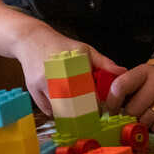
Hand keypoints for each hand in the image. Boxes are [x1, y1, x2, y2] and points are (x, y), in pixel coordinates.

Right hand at [9, 25, 124, 114]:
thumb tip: (123, 72)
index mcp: (72, 66)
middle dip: (84, 112)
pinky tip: (62, 103)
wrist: (31, 40)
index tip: (100, 107)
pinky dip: (56, 111)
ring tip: (76, 108)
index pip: (89, 95)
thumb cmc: (61, 45)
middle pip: (74, 106)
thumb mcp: (85, 49)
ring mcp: (42, 84)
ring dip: (70, 113)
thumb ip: (104, 63)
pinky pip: (48, 110)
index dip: (96, 105)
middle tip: (89, 111)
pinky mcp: (32, 90)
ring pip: (61, 110)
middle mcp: (56, 75)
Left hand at [105, 65, 153, 132]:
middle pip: (132, 109)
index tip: (109, 113)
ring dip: (145, 124)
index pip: (120, 86)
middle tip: (136, 116)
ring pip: (145, 120)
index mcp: (146, 71)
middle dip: (130, 117)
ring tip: (152, 116)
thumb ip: (129, 89)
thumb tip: (106, 108)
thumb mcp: (148, 79)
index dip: (111, 103)